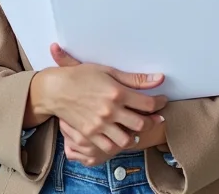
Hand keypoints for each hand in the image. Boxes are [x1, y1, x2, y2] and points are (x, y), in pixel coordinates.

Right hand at [47, 44, 167, 157]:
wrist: (57, 89)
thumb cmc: (82, 76)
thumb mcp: (109, 71)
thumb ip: (135, 79)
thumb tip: (159, 78)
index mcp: (117, 92)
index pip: (147, 103)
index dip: (159, 103)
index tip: (162, 101)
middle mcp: (110, 111)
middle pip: (141, 124)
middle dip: (153, 121)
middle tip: (156, 117)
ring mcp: (100, 125)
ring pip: (127, 140)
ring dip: (136, 135)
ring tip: (139, 128)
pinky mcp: (90, 135)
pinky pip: (109, 147)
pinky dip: (118, 145)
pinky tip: (121, 136)